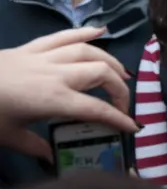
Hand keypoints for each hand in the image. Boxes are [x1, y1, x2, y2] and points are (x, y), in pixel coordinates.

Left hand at [0, 27, 138, 160]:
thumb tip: (53, 157)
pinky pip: (64, 35)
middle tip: (122, 104)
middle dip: (119, 88)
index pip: (96, 108)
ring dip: (110, 61)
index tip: (133, 127)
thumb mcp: (8, 136)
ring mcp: (45, 56)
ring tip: (121, 74)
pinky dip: (84, 31)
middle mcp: (57, 74)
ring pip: (89, 51)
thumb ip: (35, 146)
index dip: (119, 118)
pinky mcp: (33, 47)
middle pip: (102, 72)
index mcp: (53, 98)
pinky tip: (100, 31)